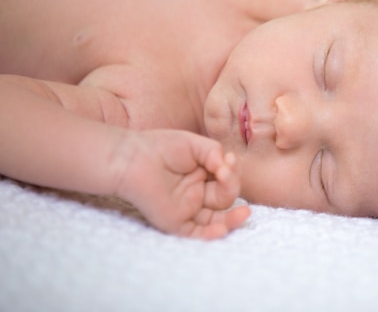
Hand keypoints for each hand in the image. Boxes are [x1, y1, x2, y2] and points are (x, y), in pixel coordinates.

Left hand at [112, 129, 249, 238]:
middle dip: (232, 185)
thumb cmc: (160, 147)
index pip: (227, 180)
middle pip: (225, 198)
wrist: (132, 158)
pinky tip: (222, 229)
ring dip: (232, 218)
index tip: (229, 159)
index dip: (232, 172)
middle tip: (225, 171)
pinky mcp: (175, 222)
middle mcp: (197, 194)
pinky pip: (196, 233)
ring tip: (245, 213)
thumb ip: (215, 152)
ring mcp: (187, 209)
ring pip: (216, 220)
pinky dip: (210, 235)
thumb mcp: (196, 144)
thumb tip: (227, 167)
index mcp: (203, 176)